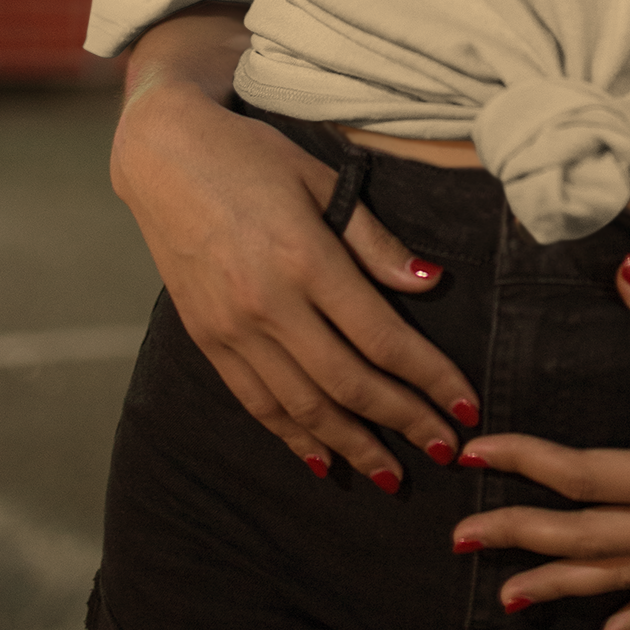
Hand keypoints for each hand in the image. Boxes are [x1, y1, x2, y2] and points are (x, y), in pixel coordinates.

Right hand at [111, 82, 480, 489]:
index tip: (467, 406)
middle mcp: (268, 304)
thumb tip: (429, 282)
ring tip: (393, 473)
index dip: (430, 378)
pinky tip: (323, 460)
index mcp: (305, 258)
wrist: (163, 156)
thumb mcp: (319, 178)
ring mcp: (232, 329)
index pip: (383, 336)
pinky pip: (256, 403)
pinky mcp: (206, 340)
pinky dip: (293, 438)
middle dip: (404, 422)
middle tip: (446, 451)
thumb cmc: (250, 156)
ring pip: (303, 406)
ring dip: (354, 445)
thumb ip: (372, 237)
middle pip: (349, 383)